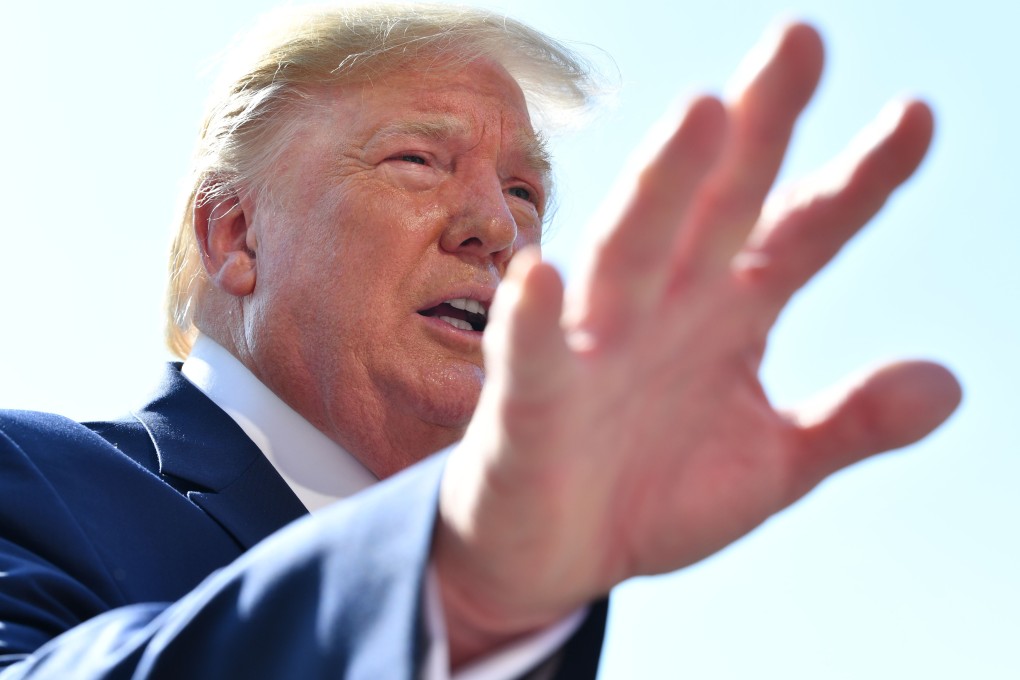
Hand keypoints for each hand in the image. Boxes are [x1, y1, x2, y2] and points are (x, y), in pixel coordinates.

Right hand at [434, 22, 960, 663]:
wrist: (554, 557)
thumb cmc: (650, 494)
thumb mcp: (771, 467)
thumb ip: (849, 423)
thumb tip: (950, 382)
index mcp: (726, 317)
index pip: (798, 232)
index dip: (858, 180)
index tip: (917, 117)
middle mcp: (663, 311)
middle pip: (714, 207)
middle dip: (756, 129)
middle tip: (801, 40)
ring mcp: (593, 349)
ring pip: (629, 254)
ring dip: (661, 189)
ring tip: (700, 115)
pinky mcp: (529, 404)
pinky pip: (530, 358)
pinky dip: (532, 320)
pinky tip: (543, 279)